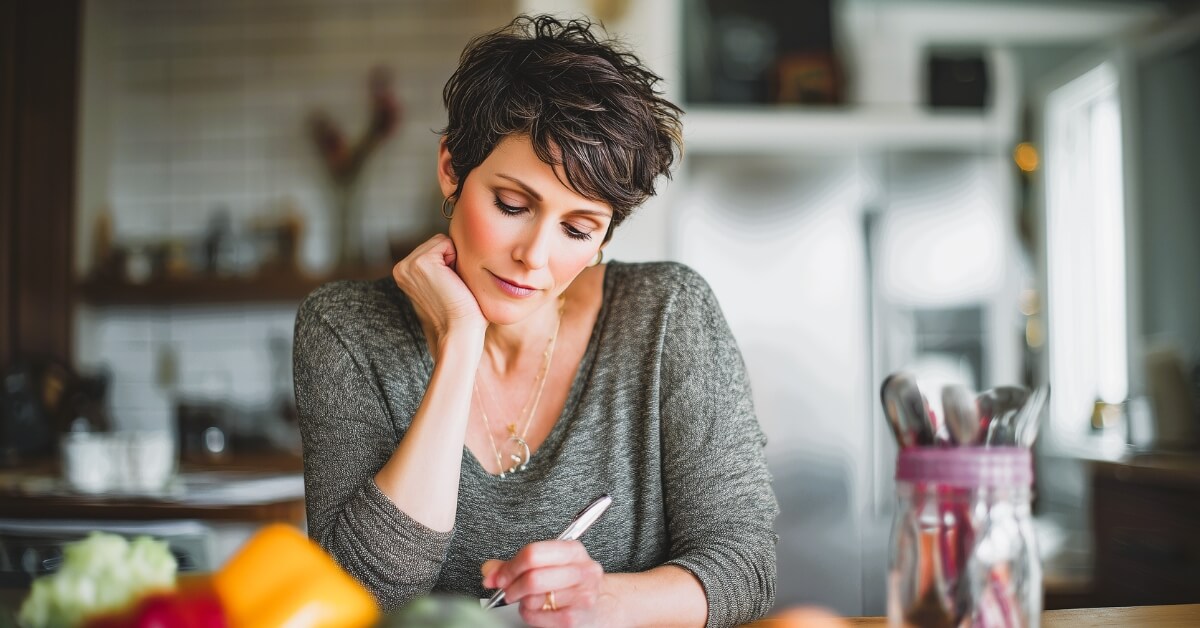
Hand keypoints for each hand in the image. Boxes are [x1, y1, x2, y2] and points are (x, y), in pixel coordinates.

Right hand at [391, 234, 486, 344]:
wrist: (460, 330)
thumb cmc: (461, 312)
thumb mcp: (443, 283)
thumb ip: (440, 265)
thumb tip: (453, 244)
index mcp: (404, 273)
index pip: (434, 248)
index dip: (450, 263)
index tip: (449, 286)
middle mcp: (401, 268)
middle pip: (438, 242)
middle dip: (452, 260)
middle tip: (452, 286)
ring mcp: (408, 264)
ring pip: (442, 241)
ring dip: (454, 260)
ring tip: (452, 284)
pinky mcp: (421, 262)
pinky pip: (447, 243)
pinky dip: (456, 259)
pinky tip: (452, 280)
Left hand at [483, 541, 608, 626]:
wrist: (600, 606)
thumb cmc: (570, 583)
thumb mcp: (548, 565)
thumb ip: (515, 565)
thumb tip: (490, 572)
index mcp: (573, 551)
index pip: (534, 553)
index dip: (510, 567)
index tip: (500, 577)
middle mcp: (582, 571)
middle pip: (533, 577)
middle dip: (512, 587)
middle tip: (508, 591)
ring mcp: (581, 596)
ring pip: (533, 599)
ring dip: (523, 602)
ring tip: (530, 599)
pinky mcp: (574, 619)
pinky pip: (536, 616)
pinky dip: (529, 615)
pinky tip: (539, 610)